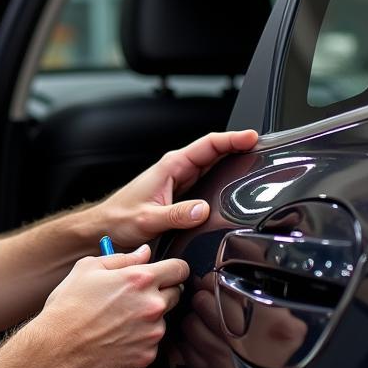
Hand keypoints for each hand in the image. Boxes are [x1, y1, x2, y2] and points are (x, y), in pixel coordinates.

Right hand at [30, 244, 188, 367]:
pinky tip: (118, 338)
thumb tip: (144, 253)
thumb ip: (122, 258)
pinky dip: (140, 341)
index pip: (180, 268)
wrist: (57, 348)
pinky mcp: (148, 355)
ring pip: (163, 320)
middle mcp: (152, 305)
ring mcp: (152, 333)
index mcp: (140, 279)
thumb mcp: (88, 268)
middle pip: (176, 294)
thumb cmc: (67, 308)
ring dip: (149, 319)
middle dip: (160, 293)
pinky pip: (152, 344)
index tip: (167, 273)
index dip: (173, 269)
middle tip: (134, 299)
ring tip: (118, 321)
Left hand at [93, 130, 257, 247]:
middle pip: (215, 153)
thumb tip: (201, 210)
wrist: (103, 230)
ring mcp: (179, 183)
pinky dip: (223, 181)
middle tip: (264, 150)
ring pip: (212, 167)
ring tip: (256, 164)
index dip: (232, 139)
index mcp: (170, 167)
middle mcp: (176, 171)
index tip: (252, 138)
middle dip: (239, 148)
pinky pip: (207, 184)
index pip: (208, 145)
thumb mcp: (147, 219)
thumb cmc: (118, 220)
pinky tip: (235, 188)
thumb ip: (175, 215)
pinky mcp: (180, 196)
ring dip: (233, 163)